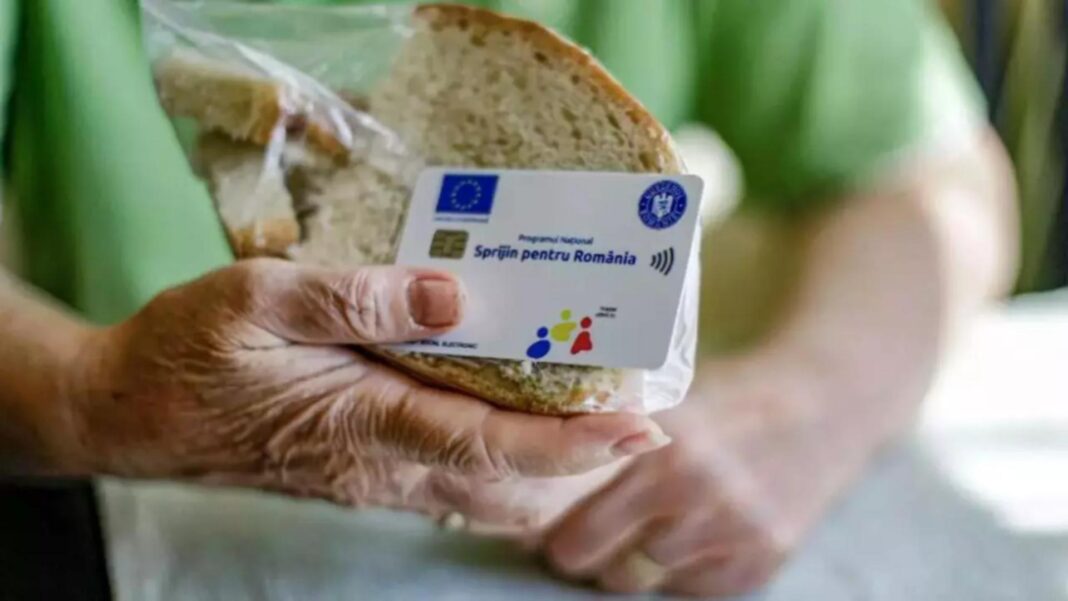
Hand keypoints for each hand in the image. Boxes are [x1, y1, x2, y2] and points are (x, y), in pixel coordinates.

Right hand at [63, 259, 668, 521]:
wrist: (131, 414)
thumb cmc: (189, 352)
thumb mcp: (260, 298)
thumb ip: (357, 299)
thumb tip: (449, 295)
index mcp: (366, 420)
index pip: (492, 445)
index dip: (573, 444)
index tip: (640, 429)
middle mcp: (382, 464)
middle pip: (509, 483)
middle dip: (583, 460)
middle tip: (639, 415)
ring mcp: (374, 476)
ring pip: (486, 492)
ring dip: (548, 464)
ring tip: (596, 415)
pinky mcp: (362, 470)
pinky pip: (452, 480)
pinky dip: (501, 460)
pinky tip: (516, 419)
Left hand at [540, 355, 875, 596]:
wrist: (821, 407)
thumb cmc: (728, 401)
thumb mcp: (669, 402)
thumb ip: (613, 439)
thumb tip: (546, 478)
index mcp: (662, 450)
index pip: (577, 532)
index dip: (558, 534)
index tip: (549, 529)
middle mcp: (696, 495)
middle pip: (602, 567)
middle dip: (589, 555)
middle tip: (588, 537)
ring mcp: (733, 533)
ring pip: (644, 581)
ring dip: (635, 562)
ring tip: (643, 527)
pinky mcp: (762, 562)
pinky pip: (692, 590)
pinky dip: (683, 569)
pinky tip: (692, 533)